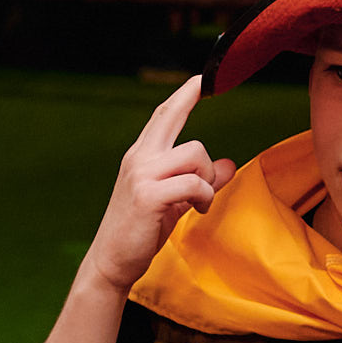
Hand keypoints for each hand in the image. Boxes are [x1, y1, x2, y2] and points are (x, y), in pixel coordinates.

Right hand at [80, 76, 234, 293]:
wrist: (111, 263)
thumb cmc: (139, 232)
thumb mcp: (174, 202)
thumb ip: (201, 181)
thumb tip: (230, 165)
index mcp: (140, 157)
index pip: (163, 116)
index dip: (183, 95)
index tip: (201, 79)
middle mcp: (138, 159)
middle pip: (176, 123)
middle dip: (197, 126)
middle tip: (210, 150)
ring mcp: (141, 175)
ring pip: (195, 154)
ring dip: (207, 179)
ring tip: (200, 202)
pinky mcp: (149, 196)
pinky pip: (194, 182)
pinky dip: (205, 196)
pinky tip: (199, 210)